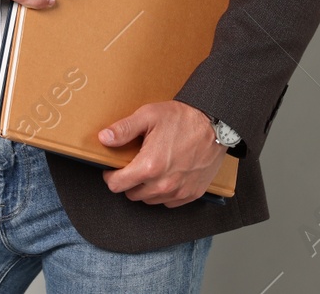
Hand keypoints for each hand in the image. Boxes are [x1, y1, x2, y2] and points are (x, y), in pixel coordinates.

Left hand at [98, 101, 226, 206]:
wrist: (215, 124)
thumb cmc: (182, 118)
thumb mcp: (148, 116)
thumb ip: (123, 129)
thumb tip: (104, 138)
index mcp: (149, 167)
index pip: (117, 185)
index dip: (111, 176)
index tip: (114, 168)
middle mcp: (163, 185)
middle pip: (132, 194)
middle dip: (128, 181)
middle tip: (134, 164)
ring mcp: (179, 191)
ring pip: (150, 200)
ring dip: (146, 188)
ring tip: (151, 168)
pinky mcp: (192, 194)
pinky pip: (169, 202)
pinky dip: (164, 193)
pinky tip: (166, 175)